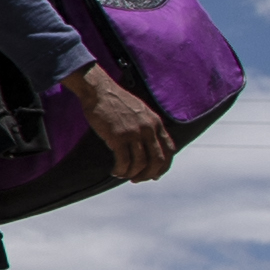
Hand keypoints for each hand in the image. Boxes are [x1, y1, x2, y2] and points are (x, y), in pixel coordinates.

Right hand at [66, 63, 175, 184]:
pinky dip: (120, 170)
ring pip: (140, 164)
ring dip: (132, 174)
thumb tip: (147, 144)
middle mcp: (149, 129)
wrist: (99, 90)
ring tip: (122, 175)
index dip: (164, 166)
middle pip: (157, 160)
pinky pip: (124, 161)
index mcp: (156, 123)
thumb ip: (147, 126)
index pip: (169, 150)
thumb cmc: (116, 101)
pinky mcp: (118, 137)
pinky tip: (114, 171)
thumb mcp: (140, 111)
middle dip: (148, 174)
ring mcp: (134, 133)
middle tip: (137, 179)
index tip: (155, 174)